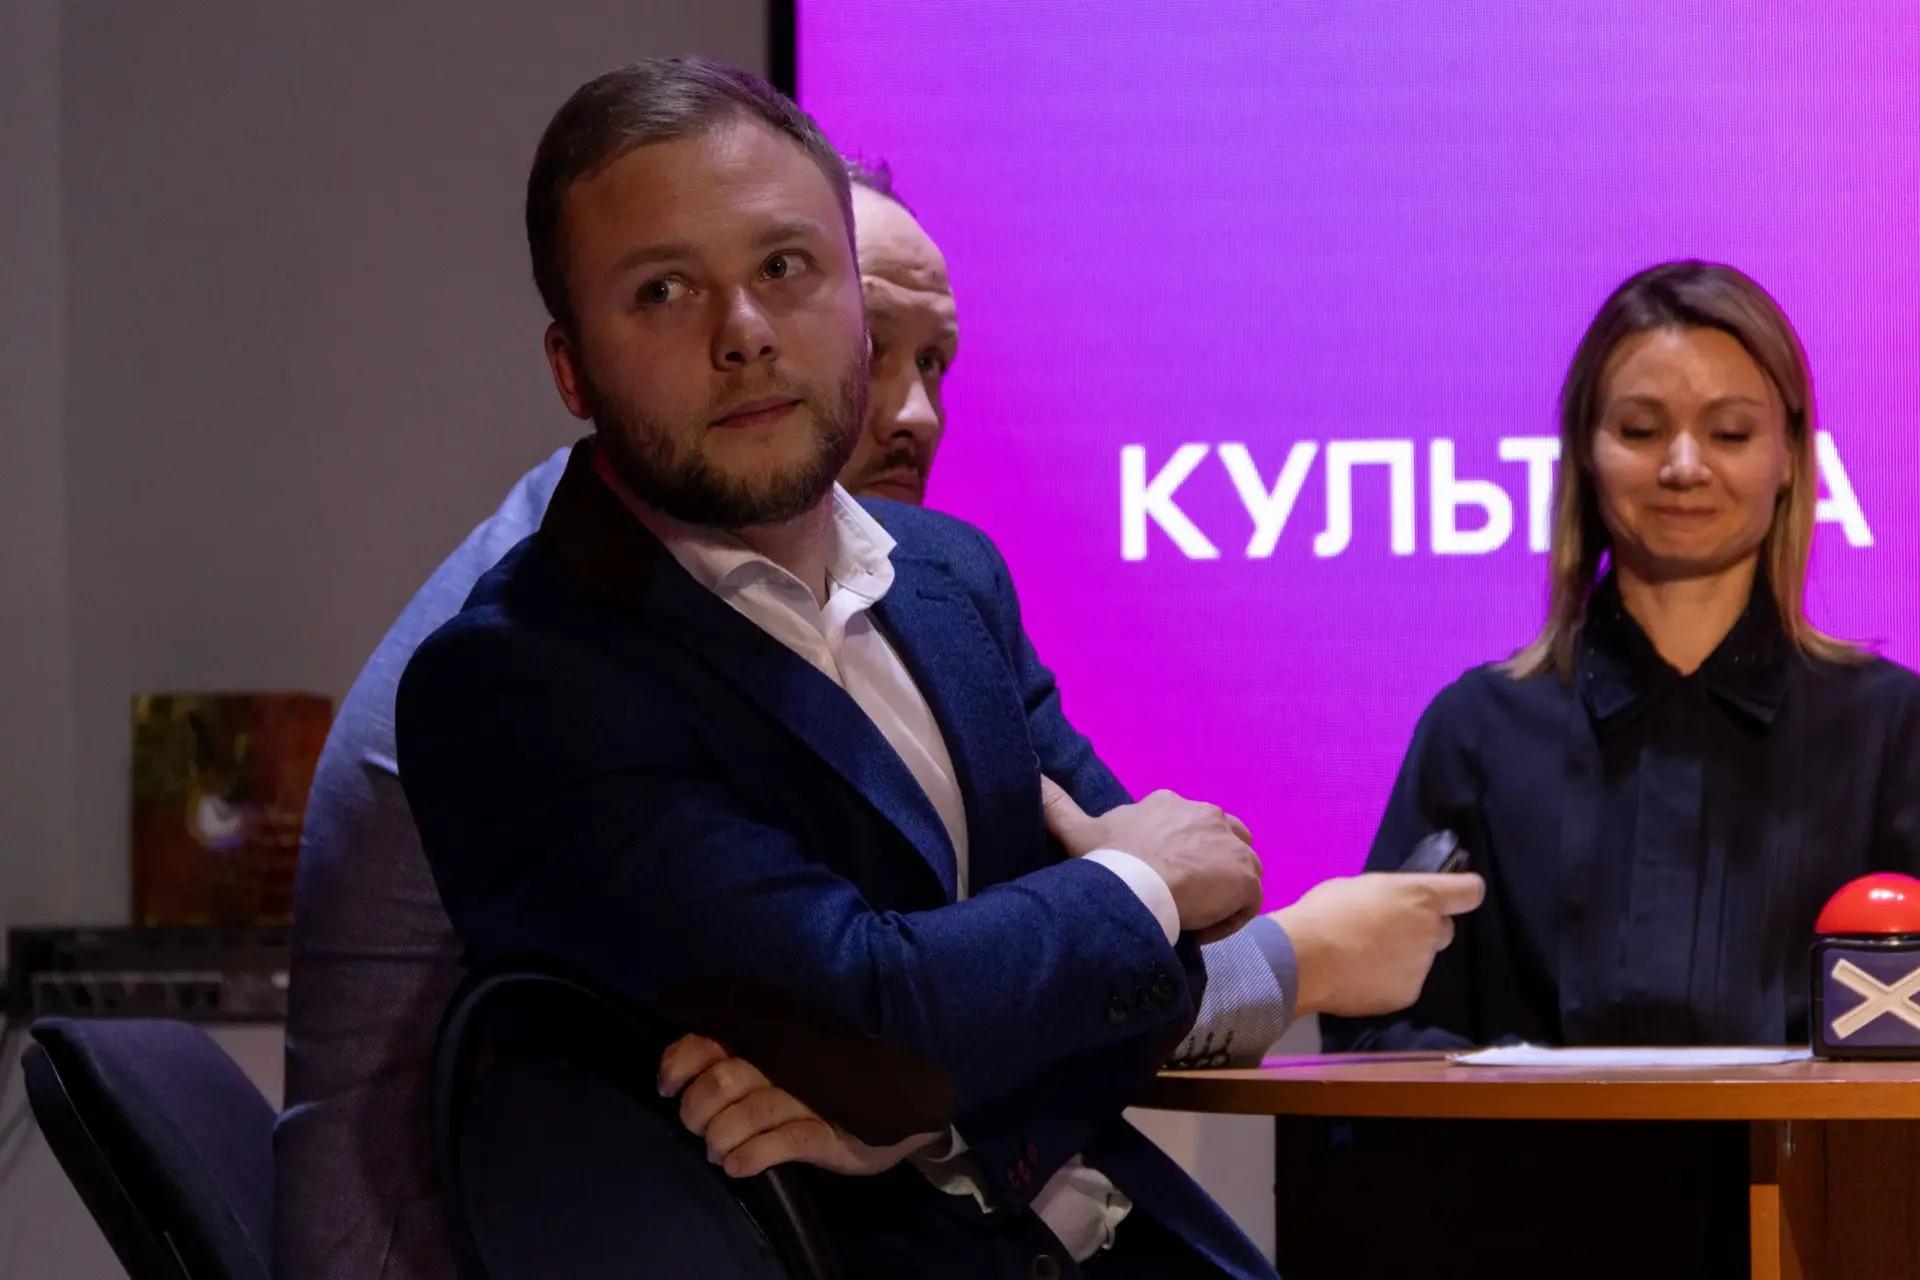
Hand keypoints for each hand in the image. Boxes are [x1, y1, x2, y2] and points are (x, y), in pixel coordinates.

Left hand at [658, 1034, 942, 1176]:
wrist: (895, 1106)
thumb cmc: (820, 1084)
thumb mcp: (779, 1065)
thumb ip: (736, 1064)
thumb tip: (678, 1079)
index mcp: (768, 1042)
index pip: (712, 1039)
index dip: (681, 1061)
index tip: (667, 1087)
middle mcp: (786, 1063)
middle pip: (723, 1080)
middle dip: (697, 1109)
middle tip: (697, 1128)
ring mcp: (809, 1097)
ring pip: (749, 1112)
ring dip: (721, 1137)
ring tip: (717, 1153)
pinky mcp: (829, 1131)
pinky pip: (783, 1142)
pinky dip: (753, 1156)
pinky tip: (738, 1166)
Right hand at [1041, 778, 1262, 943]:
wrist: (1136, 885)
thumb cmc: (1110, 860)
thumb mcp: (1077, 830)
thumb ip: (1055, 805)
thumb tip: (1031, 777)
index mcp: (1170, 804)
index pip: (1188, 827)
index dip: (1177, 855)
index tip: (1158, 878)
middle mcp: (1207, 815)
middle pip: (1220, 843)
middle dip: (1208, 867)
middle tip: (1181, 896)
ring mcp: (1231, 845)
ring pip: (1237, 872)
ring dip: (1219, 894)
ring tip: (1192, 916)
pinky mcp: (1246, 877)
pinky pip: (1246, 902)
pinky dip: (1227, 919)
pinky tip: (1200, 930)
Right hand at [1272, 872, 1485, 1016]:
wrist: (1301, 961)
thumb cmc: (1324, 912)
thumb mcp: (1360, 887)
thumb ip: (1389, 897)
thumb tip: (1392, 908)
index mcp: (1420, 897)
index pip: (1470, 892)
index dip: (1463, 892)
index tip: (1452, 895)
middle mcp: (1430, 932)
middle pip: (1443, 929)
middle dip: (1423, 929)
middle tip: (1388, 931)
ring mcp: (1421, 967)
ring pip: (1420, 959)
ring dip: (1402, 956)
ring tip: (1364, 958)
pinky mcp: (1407, 995)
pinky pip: (1404, 983)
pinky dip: (1388, 980)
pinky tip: (1360, 977)